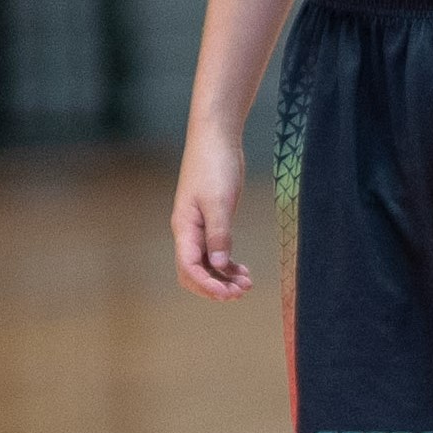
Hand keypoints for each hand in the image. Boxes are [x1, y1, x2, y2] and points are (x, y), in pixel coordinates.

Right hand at [170, 120, 249, 297]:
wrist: (216, 139)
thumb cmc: (214, 165)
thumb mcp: (219, 201)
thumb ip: (219, 234)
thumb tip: (220, 265)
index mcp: (185, 228)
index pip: (189, 267)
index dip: (206, 285)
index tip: (228, 294)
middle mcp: (189, 232)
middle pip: (194, 272)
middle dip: (214, 286)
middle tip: (240, 293)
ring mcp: (200, 228)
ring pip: (207, 264)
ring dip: (224, 278)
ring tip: (247, 285)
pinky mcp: (212, 222)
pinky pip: (216, 252)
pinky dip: (228, 265)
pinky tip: (243, 271)